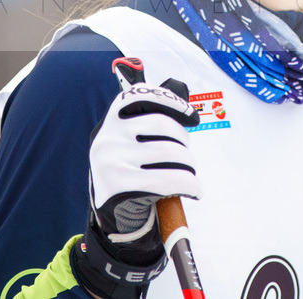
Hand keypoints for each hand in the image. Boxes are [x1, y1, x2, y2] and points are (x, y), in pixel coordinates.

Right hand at [90, 59, 200, 241]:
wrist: (111, 213)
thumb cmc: (132, 169)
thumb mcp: (132, 140)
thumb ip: (151, 116)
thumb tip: (181, 89)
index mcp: (112, 120)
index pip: (142, 95)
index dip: (173, 102)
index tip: (193, 117)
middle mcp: (108, 136)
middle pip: (164, 125)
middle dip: (185, 142)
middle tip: (187, 157)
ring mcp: (110, 160)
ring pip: (171, 153)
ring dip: (190, 165)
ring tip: (190, 174)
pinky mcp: (118, 185)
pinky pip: (169, 179)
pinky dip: (190, 184)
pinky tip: (194, 190)